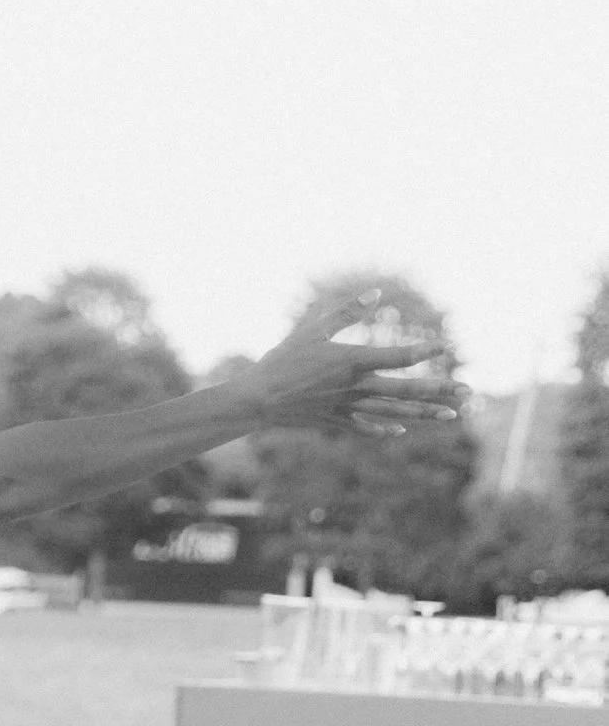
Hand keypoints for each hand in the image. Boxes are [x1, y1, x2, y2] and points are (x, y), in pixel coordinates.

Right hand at [245, 285, 459, 438]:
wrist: (255, 400)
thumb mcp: (313, 329)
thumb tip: (376, 294)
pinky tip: (399, 431)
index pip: (398, 356)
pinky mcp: (334, 421)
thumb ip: (347, 312)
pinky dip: (382, 430)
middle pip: (405, 390)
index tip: (445, 347)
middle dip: (439, 390)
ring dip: (424, 414)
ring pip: (393, 412)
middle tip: (469, 392)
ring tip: (451, 415)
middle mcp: (355, 387)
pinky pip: (363, 427)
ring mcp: (347, 407)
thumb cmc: (281, 359)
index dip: (424, 351)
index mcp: (352, 361)